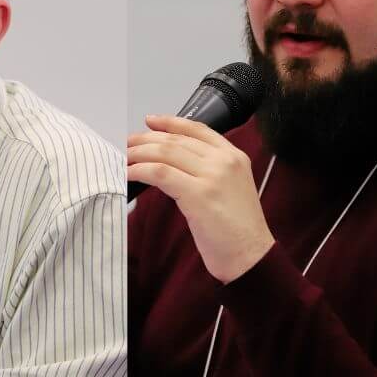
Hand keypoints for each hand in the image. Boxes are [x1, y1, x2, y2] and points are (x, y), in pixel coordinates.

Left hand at [126, 115, 276, 282]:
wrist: (250, 256)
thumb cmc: (238, 231)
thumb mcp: (229, 190)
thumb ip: (208, 172)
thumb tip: (171, 164)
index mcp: (235, 157)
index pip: (199, 129)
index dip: (171, 122)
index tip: (151, 121)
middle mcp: (225, 161)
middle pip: (177, 140)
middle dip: (147, 139)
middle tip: (128, 144)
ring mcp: (213, 176)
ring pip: (166, 153)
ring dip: (139, 154)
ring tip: (125, 158)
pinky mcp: (199, 193)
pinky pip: (160, 173)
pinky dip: (140, 171)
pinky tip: (130, 174)